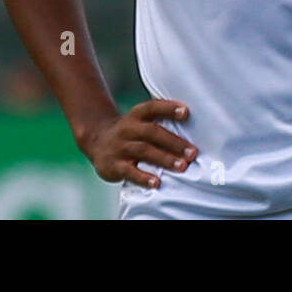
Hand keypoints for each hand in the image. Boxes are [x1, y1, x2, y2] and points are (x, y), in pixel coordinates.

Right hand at [77, 100, 198, 188]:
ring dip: (164, 159)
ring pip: (143, 150)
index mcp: (136, 116)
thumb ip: (161, 121)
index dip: (168, 108)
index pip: (152, 108)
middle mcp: (127, 128)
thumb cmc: (130, 132)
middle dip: (173, 142)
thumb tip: (195, 125)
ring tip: (182, 167)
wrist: (96, 140)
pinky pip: (129, 171)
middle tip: (192, 153)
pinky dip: (143, 177)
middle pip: (152, 132)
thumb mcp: (140, 121)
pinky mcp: (113, 165)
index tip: (186, 112)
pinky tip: (157, 183)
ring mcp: (119, 147)